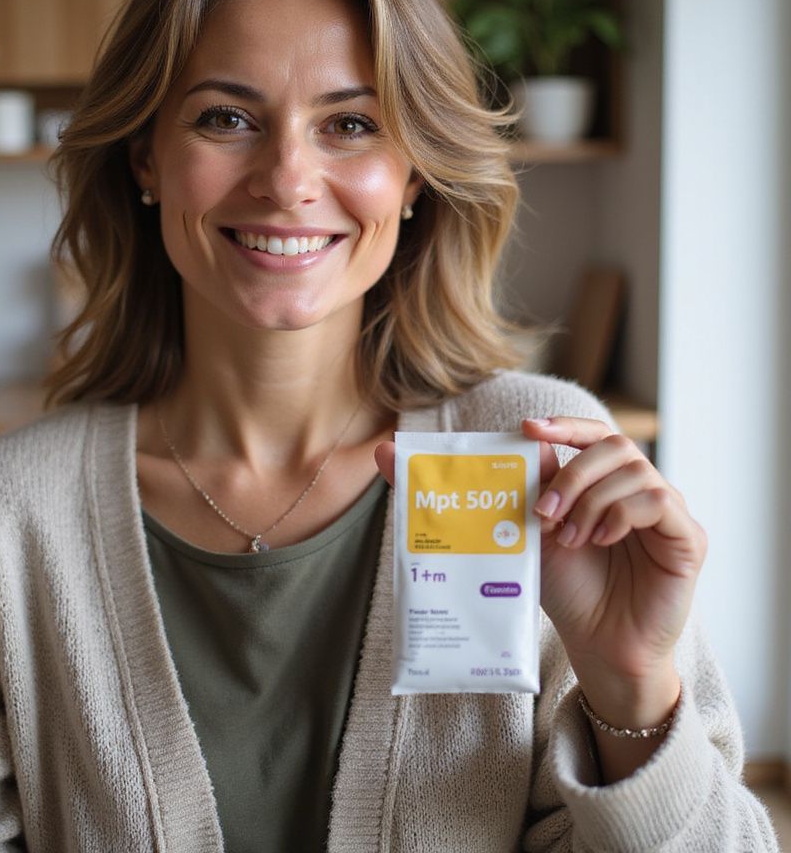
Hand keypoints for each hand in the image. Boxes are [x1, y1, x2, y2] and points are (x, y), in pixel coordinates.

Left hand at [374, 421, 705, 726]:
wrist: (598, 649)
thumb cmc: (562, 591)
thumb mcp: (510, 537)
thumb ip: (462, 494)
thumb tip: (388, 453)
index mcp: (597, 480)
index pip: (586, 433)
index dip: (560, 425)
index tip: (527, 431)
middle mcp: (633, 486)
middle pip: (610, 443)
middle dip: (569, 471)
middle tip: (539, 512)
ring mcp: (664, 509)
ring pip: (632, 467)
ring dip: (588, 495)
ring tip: (565, 536)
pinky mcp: (687, 538)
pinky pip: (658, 499)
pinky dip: (621, 512)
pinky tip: (596, 538)